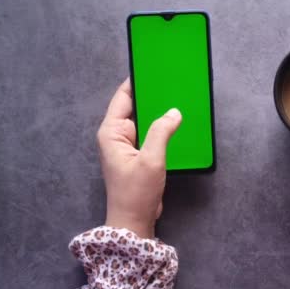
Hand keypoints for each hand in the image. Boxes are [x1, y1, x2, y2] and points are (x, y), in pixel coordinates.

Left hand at [97, 78, 181, 238]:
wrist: (134, 221)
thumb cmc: (136, 192)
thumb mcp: (151, 160)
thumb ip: (161, 132)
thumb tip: (174, 111)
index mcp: (112, 132)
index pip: (123, 97)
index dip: (137, 81)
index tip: (153, 67)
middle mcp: (117, 135)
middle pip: (134, 106)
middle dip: (151, 95)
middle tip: (171, 81)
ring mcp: (127, 145)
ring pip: (144, 120)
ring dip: (158, 112)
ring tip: (177, 97)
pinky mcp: (138, 155)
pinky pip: (150, 134)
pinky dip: (161, 128)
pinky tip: (176, 122)